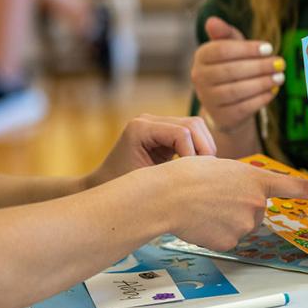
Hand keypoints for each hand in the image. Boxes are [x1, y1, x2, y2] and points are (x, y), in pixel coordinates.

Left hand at [86, 114, 216, 187]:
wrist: (103, 184)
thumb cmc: (120, 188)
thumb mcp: (147, 182)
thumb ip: (174, 174)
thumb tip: (204, 176)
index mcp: (140, 129)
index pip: (182, 133)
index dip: (194, 154)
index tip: (194, 178)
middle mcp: (149, 120)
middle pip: (193, 124)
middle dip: (204, 148)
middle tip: (205, 173)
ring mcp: (157, 122)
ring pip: (197, 126)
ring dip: (204, 147)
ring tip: (200, 170)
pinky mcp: (164, 129)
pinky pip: (192, 132)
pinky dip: (199, 147)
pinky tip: (194, 166)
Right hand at [156, 155, 307, 251]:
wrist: (169, 195)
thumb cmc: (190, 175)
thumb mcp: (223, 167)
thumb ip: (241, 181)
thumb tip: (241, 194)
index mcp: (256, 179)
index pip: (293, 186)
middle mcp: (257, 203)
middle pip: (256, 210)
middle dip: (240, 206)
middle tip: (216, 197)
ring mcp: (245, 224)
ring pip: (241, 225)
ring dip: (226, 219)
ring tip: (204, 206)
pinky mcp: (231, 241)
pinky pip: (227, 238)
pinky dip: (215, 232)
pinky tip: (201, 221)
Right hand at [191, 17, 282, 137]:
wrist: (226, 103)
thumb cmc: (231, 66)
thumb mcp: (229, 46)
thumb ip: (224, 33)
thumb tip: (212, 20)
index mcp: (201, 57)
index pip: (222, 51)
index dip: (247, 49)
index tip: (270, 48)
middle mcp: (199, 78)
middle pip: (231, 71)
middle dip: (259, 66)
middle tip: (280, 63)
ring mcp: (209, 99)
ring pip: (237, 90)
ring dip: (262, 83)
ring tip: (280, 77)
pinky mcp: (222, 117)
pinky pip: (243, 107)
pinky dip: (261, 98)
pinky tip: (273, 90)